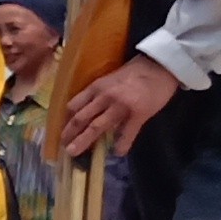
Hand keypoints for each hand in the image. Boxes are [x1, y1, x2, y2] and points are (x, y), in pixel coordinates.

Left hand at [53, 52, 187, 160]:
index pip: (74, 106)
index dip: (65, 120)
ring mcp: (120, 106)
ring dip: (84, 141)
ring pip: (97, 127)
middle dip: (69, 134)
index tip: (61, 131)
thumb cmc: (135, 72)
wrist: (160, 67)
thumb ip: (98, 94)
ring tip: (75, 152)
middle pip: (81, 118)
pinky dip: (121, 144)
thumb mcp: (109, 79)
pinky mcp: (138, 114)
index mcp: (96, 87)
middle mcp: (104, 97)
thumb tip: (86, 110)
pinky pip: (127, 133)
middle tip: (62, 147)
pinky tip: (118, 152)